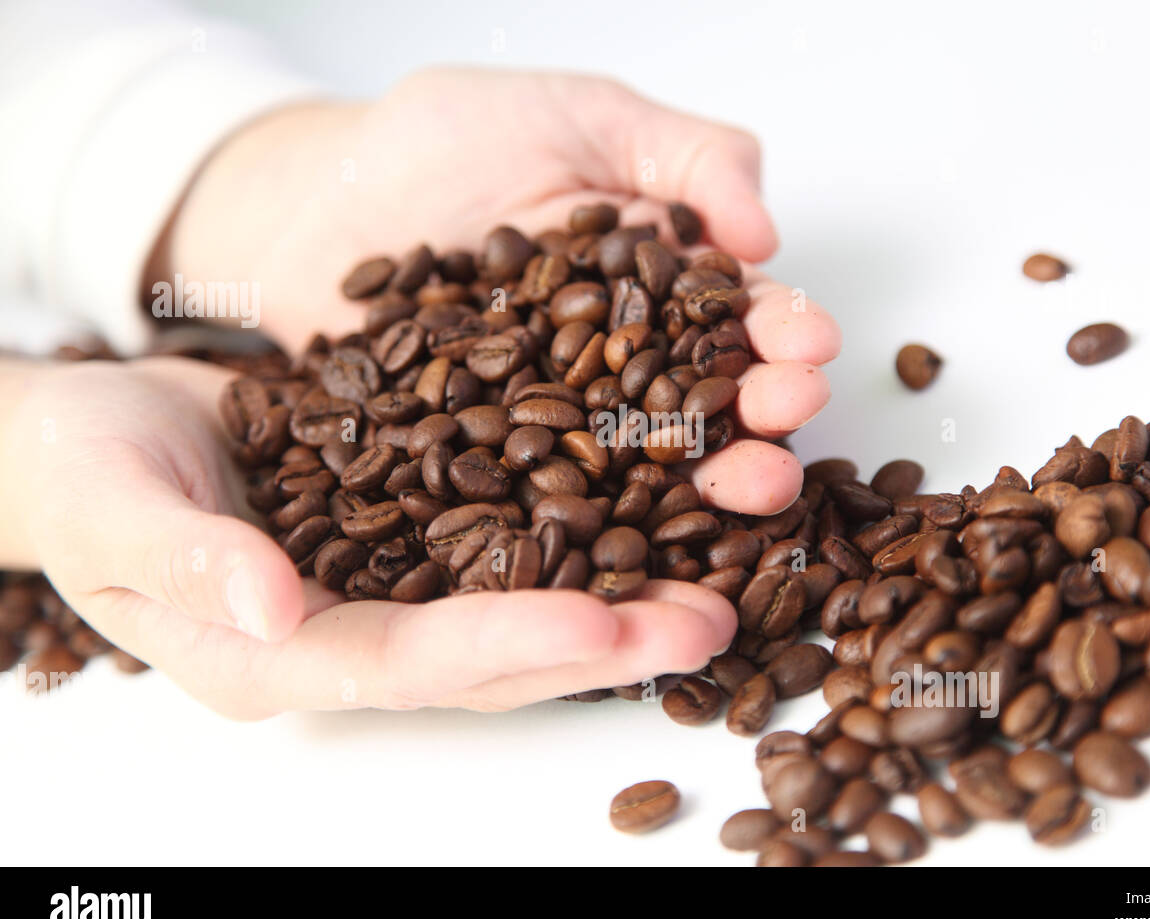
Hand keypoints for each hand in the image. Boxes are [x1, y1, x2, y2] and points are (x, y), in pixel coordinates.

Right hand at [4, 358, 734, 717]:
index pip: (406, 662)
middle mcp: (353, 633)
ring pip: (521, 602)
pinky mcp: (415, 528)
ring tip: (726, 577)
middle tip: (712, 621)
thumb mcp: (110, 507)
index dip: (503, 646)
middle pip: (492, 651)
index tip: (602, 625)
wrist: (100, 432)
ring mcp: (390, 586)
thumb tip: (272, 606)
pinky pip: (512, 537)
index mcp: (278, 654)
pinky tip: (664, 499)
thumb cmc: (84, 472)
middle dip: (604, 639)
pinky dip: (589, 526)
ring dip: (624, 591)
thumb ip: (186, 559)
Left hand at [160, 68, 840, 514]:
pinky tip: (645, 538)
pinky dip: (598, 524)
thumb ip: (681, 154)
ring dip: (708, 478)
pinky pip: (547, 503)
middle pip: (704, 400)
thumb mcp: (578, 115)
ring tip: (755, 486)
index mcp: (650, 286)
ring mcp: (556, 430)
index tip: (809, 340)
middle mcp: (616, 368)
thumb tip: (764, 228)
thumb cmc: (442, 142)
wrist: (306, 200)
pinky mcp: (491, 476)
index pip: (730, 314)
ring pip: (645, 465)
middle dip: (761, 413)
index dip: (777, 328)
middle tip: (790, 418)